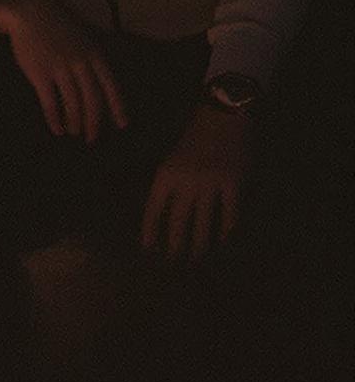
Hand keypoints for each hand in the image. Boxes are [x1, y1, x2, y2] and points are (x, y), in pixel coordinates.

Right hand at [0, 0, 128, 142]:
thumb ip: (95, 57)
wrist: (29, 12)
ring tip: (75, 133)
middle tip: (93, 138)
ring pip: (73, 103)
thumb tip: (104, 80)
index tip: (122, 125)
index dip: (118, 107)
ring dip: (75, 123)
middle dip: (95, 122)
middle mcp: (81, 63)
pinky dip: (54, 119)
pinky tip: (56, 129)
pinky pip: (50, 102)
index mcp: (95, 55)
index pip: (111, 86)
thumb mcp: (84, 37)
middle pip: (93, 100)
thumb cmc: (57, 26)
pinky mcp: (40, 73)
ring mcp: (60, 69)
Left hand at [140, 104, 249, 261]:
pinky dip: (227, 231)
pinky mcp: (234, 184)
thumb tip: (162, 216)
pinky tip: (224, 243)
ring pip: (204, 223)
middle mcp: (186, 181)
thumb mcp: (172, 159)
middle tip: (174, 265)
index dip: (150, 231)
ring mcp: (211, 183)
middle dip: (175, 246)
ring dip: (200, 245)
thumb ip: (168, 185)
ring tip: (197, 260)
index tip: (147, 250)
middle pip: (178, 222)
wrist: (224, 116)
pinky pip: (231, 215)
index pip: (154, 209)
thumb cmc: (195, 139)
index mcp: (166, 174)